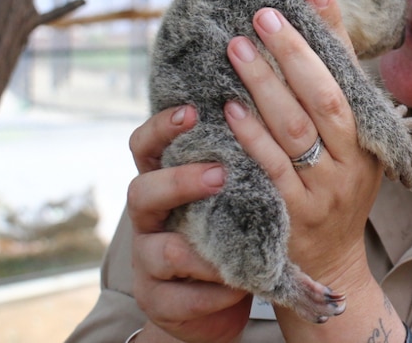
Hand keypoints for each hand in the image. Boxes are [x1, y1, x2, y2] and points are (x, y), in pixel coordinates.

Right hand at [127, 106, 251, 342]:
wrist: (220, 300)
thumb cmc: (230, 234)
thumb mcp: (230, 197)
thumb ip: (236, 166)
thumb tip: (269, 114)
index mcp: (164, 183)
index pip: (147, 147)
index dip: (161, 127)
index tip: (191, 110)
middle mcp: (150, 218)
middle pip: (142, 192)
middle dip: (180, 182)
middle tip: (220, 174)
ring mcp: (148, 262)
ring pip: (162, 251)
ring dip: (203, 251)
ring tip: (238, 250)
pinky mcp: (158, 301)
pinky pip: (183, 297)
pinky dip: (215, 292)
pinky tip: (239, 286)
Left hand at [224, 0, 395, 339]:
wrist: (332, 262)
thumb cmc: (337, 189)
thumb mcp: (352, 145)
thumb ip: (335, 94)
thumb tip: (316, 26)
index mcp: (370, 137)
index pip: (351, 75)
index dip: (333, 31)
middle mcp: (353, 161)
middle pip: (324, 98)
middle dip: (292, 53)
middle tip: (260, 16)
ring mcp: (324, 190)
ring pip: (295, 130)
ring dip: (265, 86)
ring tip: (237, 49)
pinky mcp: (293, 215)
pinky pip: (271, 169)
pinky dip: (251, 137)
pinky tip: (229, 109)